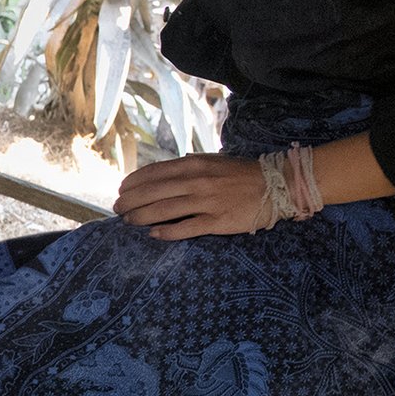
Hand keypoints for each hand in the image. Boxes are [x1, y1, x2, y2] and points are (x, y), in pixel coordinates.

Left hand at [113, 153, 270, 239]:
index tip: (121, 190)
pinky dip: (167, 232)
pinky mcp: (218, 221)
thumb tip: (161, 174)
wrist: (278, 184)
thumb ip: (187, 166)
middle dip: (129, 201)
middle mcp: (197, 181)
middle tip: (117, 209)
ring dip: (141, 217)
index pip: (153, 173)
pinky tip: (154, 234)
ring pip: (163, 210)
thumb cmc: (241, 173)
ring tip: (129, 221)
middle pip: (152, 192)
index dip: (133, 183)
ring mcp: (207, 202)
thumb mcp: (212, 161)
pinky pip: (186, 228)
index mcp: (194, 164)